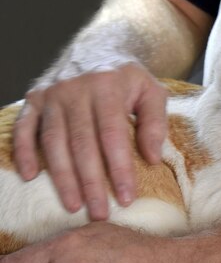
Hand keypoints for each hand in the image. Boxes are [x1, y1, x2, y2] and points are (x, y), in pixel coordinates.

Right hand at [13, 63, 168, 219]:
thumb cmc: (129, 79)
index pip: (113, 136)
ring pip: (54, 142)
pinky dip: (24, 152)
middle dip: (91, 182)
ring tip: (73, 205)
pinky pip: (24, 128)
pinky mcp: (35, 99)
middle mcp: (75, 90)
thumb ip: (155, 122)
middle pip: (82, 144)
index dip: (119, 169)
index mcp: (107, 88)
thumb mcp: (152, 91)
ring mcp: (52, 95)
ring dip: (62, 177)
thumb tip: (152, 159)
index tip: (126, 198)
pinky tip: (30, 177)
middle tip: (99, 214)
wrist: (98, 48)